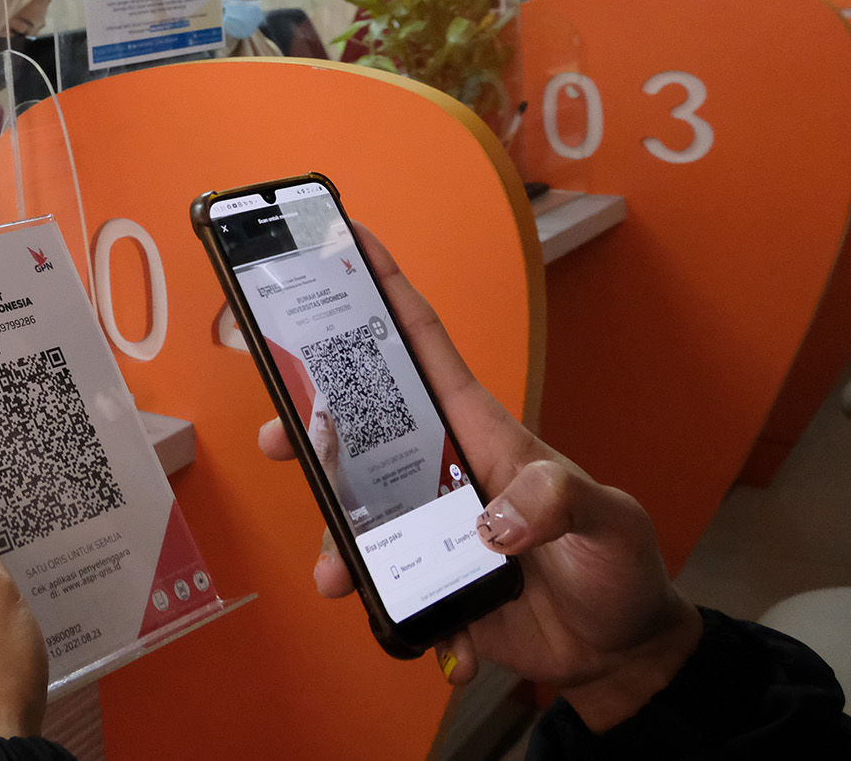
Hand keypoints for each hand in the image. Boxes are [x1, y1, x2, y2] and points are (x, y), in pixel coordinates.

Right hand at [254, 223, 702, 731]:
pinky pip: (385, 587)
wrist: (619, 650)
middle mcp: (442, 471)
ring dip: (334, 540)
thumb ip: (555, 503)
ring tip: (334, 574)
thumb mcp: (608, 520)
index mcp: (479, 432)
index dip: (388, 291)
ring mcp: (429, 526)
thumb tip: (488, 522)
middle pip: (360, 428)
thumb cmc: (619, 566)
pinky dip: (392, 612)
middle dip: (308, 424)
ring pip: (356, 513)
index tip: (349, 243)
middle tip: (275, 438)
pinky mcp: (424, 580)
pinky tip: (427, 636)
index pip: (426, 348)